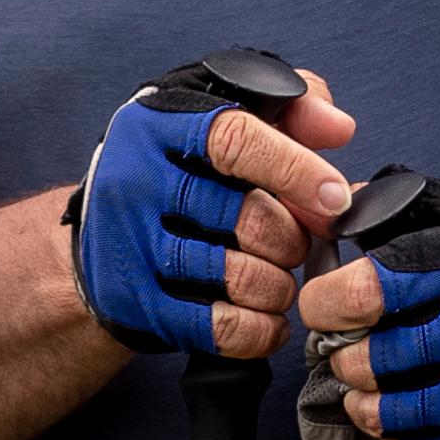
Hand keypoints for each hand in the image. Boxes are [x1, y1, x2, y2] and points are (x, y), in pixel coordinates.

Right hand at [70, 69, 358, 363]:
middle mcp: (133, 178)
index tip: (336, 198)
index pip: (236, 140)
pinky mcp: (132, 302)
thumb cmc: (180, 172)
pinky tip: (267, 320)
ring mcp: (128, 244)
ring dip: (278, 286)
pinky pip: (221, 327)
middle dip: (292, 239)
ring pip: (240, 276)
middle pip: (248, 218)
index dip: (297, 170)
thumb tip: (337, 128)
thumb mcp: (222, 119)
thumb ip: (289, 109)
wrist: (101, 241)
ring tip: (277, 280)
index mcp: (158, 123)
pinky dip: (261, 330)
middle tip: (295, 244)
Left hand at [299, 230, 439, 439]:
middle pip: (367, 359)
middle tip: (354, 359)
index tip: (323, 313)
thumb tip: (344, 207)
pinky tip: (406, 428)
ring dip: (365, 407)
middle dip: (347, 361)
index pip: (362, 291)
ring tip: (368, 397)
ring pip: (386, 412)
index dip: (326, 305)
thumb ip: (411, 222)